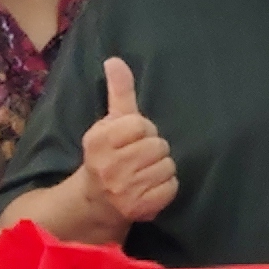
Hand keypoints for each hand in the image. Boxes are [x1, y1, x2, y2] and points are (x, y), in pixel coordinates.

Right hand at [79, 55, 179, 224]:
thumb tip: (115, 60)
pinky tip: (150, 186)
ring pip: (167, 166)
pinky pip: (171, 187)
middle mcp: (110, 166)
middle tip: (139, 157)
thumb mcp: (110, 122)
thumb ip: (119, 91)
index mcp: (100, 141)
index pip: (141, 125)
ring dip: (161, 168)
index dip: (142, 130)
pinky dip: (165, 187)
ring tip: (144, 171)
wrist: (97, 200)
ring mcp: (125, 190)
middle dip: (153, 149)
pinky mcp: (139, 208)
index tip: (132, 138)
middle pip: (158, 145)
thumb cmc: (108, 154)